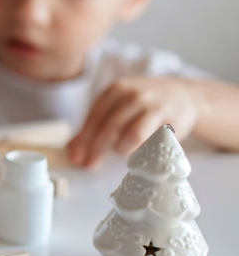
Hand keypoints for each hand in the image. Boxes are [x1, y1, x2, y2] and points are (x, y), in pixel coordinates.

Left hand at [68, 78, 199, 166]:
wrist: (182, 95)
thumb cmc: (142, 106)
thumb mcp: (117, 107)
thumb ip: (95, 127)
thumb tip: (73, 153)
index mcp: (115, 91)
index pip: (94, 117)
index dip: (84, 139)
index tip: (76, 157)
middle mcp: (133, 95)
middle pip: (110, 126)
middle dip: (97, 148)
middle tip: (90, 164)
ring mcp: (154, 105)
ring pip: (131, 134)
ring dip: (121, 149)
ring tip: (121, 152)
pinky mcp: (172, 118)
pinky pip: (153, 141)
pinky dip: (142, 150)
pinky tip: (139, 153)